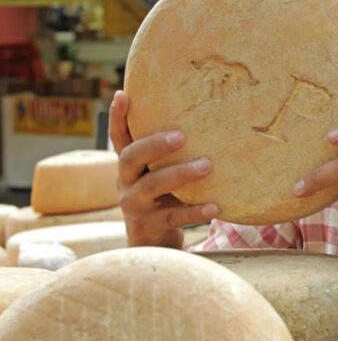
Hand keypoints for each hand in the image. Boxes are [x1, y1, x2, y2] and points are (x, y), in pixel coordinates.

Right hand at [110, 91, 219, 247]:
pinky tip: (216, 207)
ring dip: (181, 174)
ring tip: (207, 165)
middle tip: (182, 136)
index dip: (117, 117)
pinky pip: (173, 216)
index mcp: (129, 166)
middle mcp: (126, 182)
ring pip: (153, 185)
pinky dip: (195, 211)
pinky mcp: (149, 226)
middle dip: (155, 145)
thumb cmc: (164, 200)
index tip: (123, 95)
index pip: (119, 138)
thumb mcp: (159, 176)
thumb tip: (200, 122)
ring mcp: (134, 205)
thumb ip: (168, 156)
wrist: (154, 245)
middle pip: (131, 157)